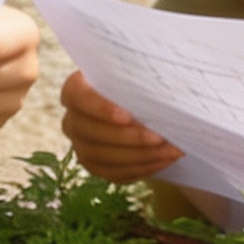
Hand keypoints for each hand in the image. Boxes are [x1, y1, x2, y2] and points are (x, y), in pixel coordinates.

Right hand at [60, 70, 181, 181]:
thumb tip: (163, 85)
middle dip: (129, 138)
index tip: (127, 116)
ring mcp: (81, 146)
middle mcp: (72, 120)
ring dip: (141, 156)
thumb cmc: (138, 81)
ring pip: (105, 157)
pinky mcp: (96, 166)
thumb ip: (140, 73)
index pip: (77, 97)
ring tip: (171, 150)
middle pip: (91, 133)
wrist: (140, 105)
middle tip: (160, 137)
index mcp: (75, 89)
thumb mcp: (137, 70)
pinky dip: (143, 168)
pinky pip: (116, 173)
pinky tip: (165, 160)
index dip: (100, 109)